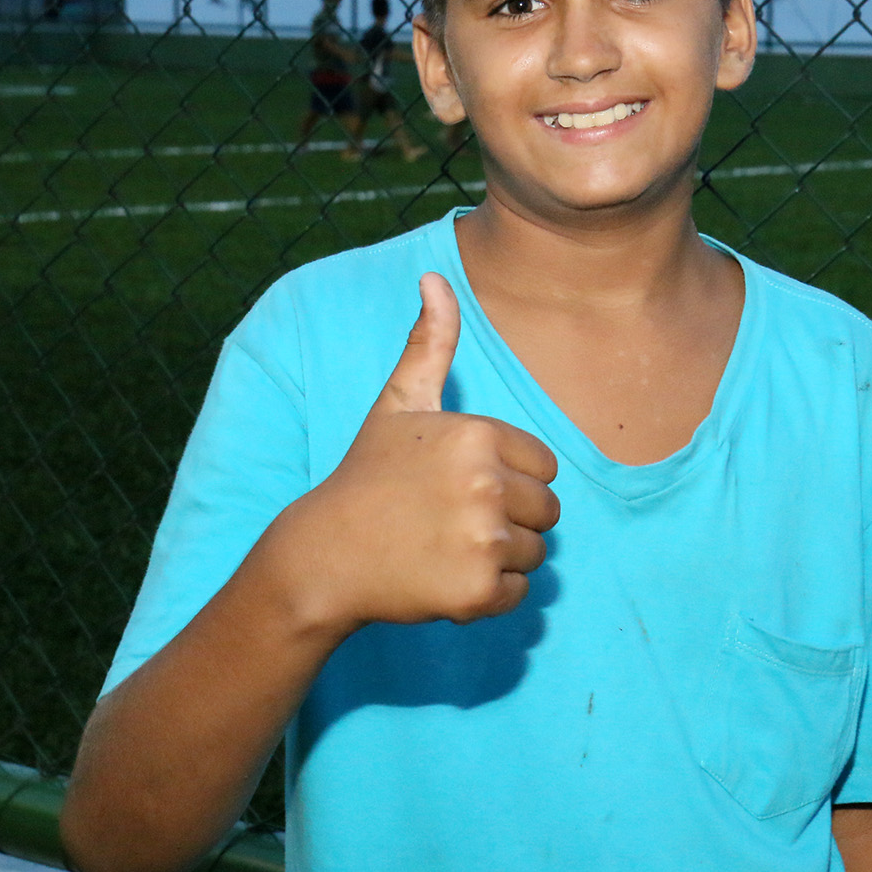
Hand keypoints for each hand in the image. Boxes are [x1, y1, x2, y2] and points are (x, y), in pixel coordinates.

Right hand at [272, 272, 560, 633]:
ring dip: (499, 556)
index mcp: (478, 434)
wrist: (324, 556)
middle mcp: (486, 484)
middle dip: (509, 518)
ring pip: (536, 552)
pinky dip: (489, 595)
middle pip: (548, 510)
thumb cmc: (368, 476)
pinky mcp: (478, 591)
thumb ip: (429, 342)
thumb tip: (436, 276)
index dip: (508, 477)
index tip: (458, 483)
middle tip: (450, 519)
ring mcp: (483, 540)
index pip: (544, 465)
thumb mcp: (399, 404)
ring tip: (445, 546)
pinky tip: (443, 578)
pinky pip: (519, 593)